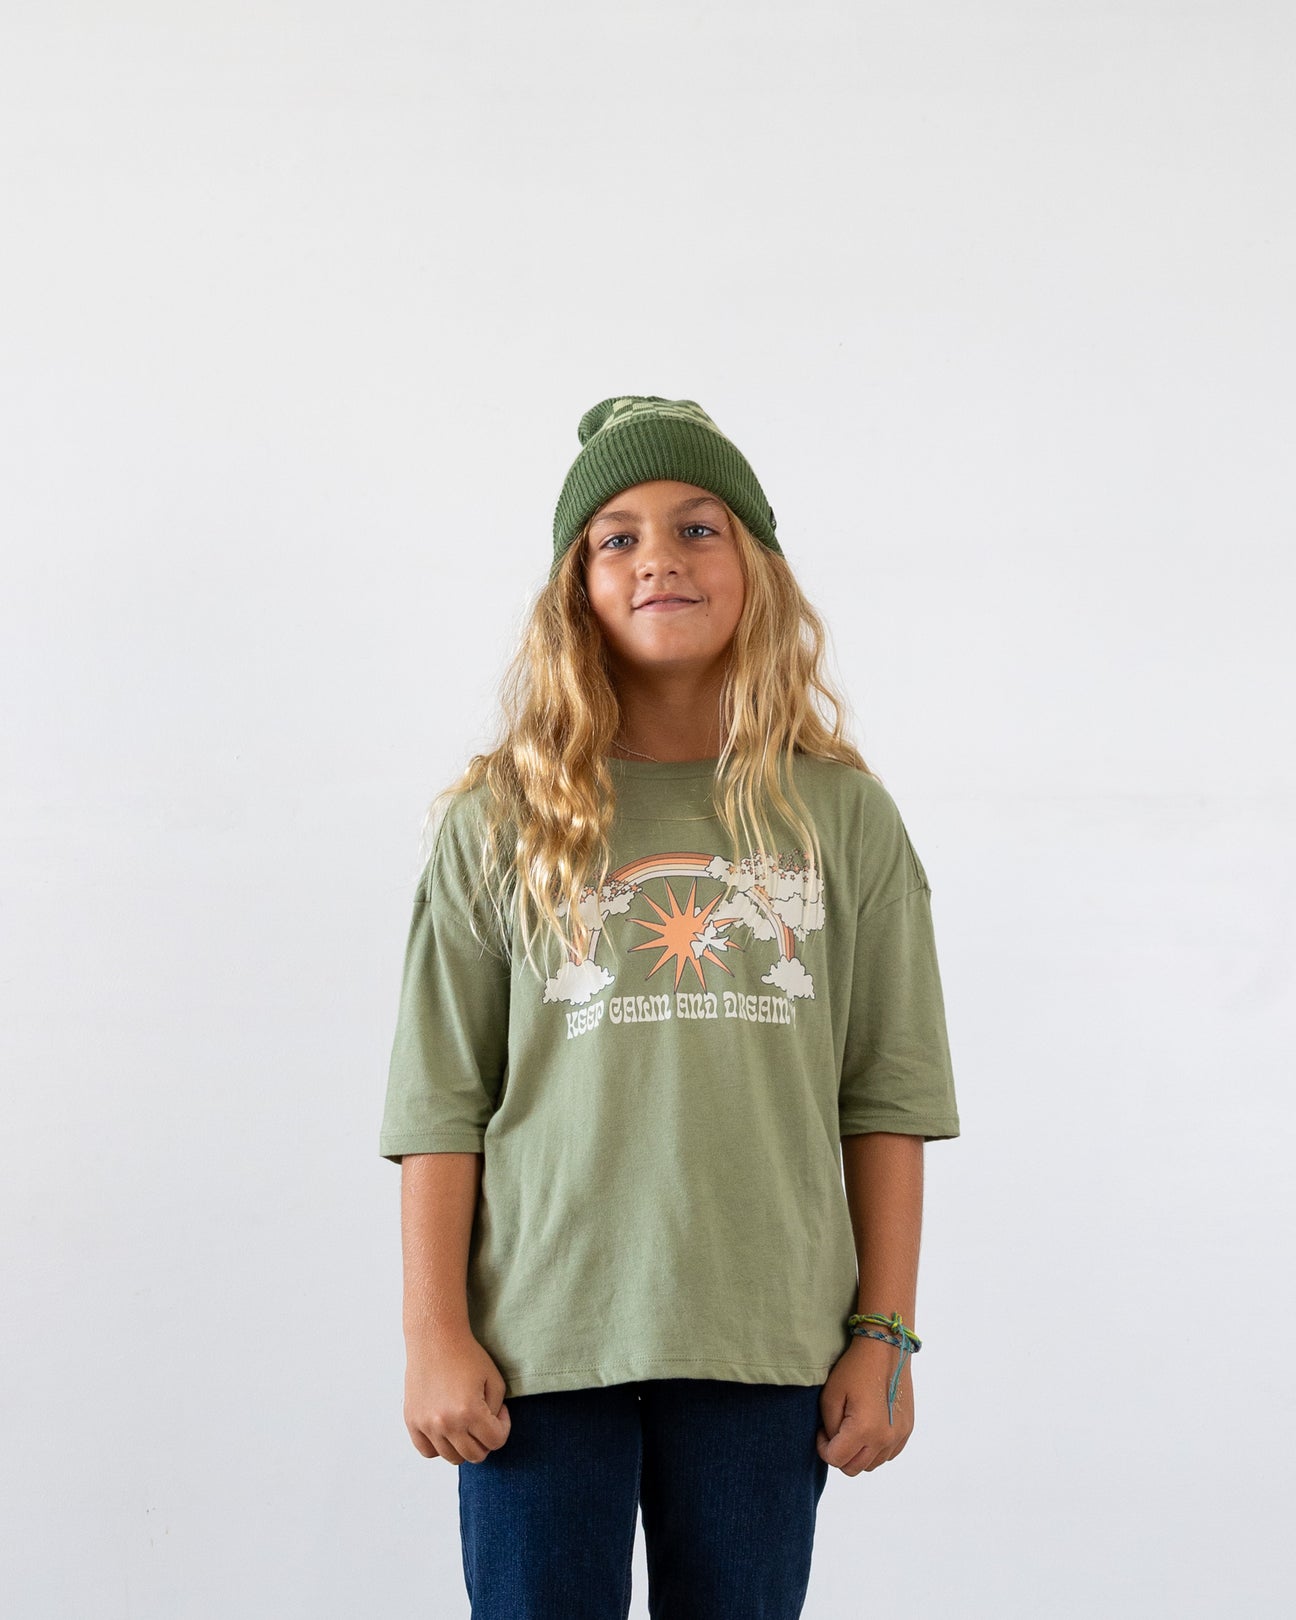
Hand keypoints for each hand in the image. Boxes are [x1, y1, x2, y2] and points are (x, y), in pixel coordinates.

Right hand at [403, 1329, 510, 1464]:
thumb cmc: (466, 1355)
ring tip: (466, 1424)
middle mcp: (446, 1423)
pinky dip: (439, 1447)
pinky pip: (427, 1451)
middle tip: (484, 1421)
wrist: (435, 1338)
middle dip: (485, 1441)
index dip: (503, 1428)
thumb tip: (490, 1429)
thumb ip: (497, 1410)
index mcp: (470, 1412)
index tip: (499, 1412)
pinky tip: (447, 1430)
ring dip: (463, 1445)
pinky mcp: (412, 1421)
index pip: (495, 1441)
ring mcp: (426, 1424)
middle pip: (474, 1455)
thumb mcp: (494, 1379)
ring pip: (451, 1457)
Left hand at [816, 1334, 913, 1474]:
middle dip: (840, 1454)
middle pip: (854, 1468)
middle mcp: (884, 1438)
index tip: (822, 1430)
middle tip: (835, 1431)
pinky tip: (868, 1428)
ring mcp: (899, 1436)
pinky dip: (875, 1449)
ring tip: (852, 1428)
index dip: (823, 1448)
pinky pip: (887, 1454)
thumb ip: (830, 1428)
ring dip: (858, 1453)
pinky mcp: (907, 1430)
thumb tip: (834, 1445)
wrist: (885, 1348)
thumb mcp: (831, 1395)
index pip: (836, 1460)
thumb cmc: (854, 1368)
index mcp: (864, 1429)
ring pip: (871, 1464)